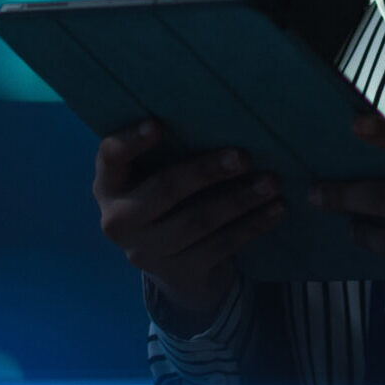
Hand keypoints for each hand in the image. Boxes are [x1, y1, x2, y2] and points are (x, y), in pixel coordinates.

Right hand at [93, 118, 287, 333]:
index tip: (157, 124)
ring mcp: (145, 252)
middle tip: (244, 156)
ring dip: (240, 200)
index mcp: (108, 185)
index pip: (110, 157)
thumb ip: (170, 148)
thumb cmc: (168, 195)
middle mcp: (118, 220)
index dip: (130, 142)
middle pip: (164, 191)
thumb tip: (218, 111)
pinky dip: (252, 226)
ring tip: (271, 182)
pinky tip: (275, 209)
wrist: (173, 260)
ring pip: (198, 221)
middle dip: (206, 171)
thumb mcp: (155, 171)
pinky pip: (220, 247)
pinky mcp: (177, 274)